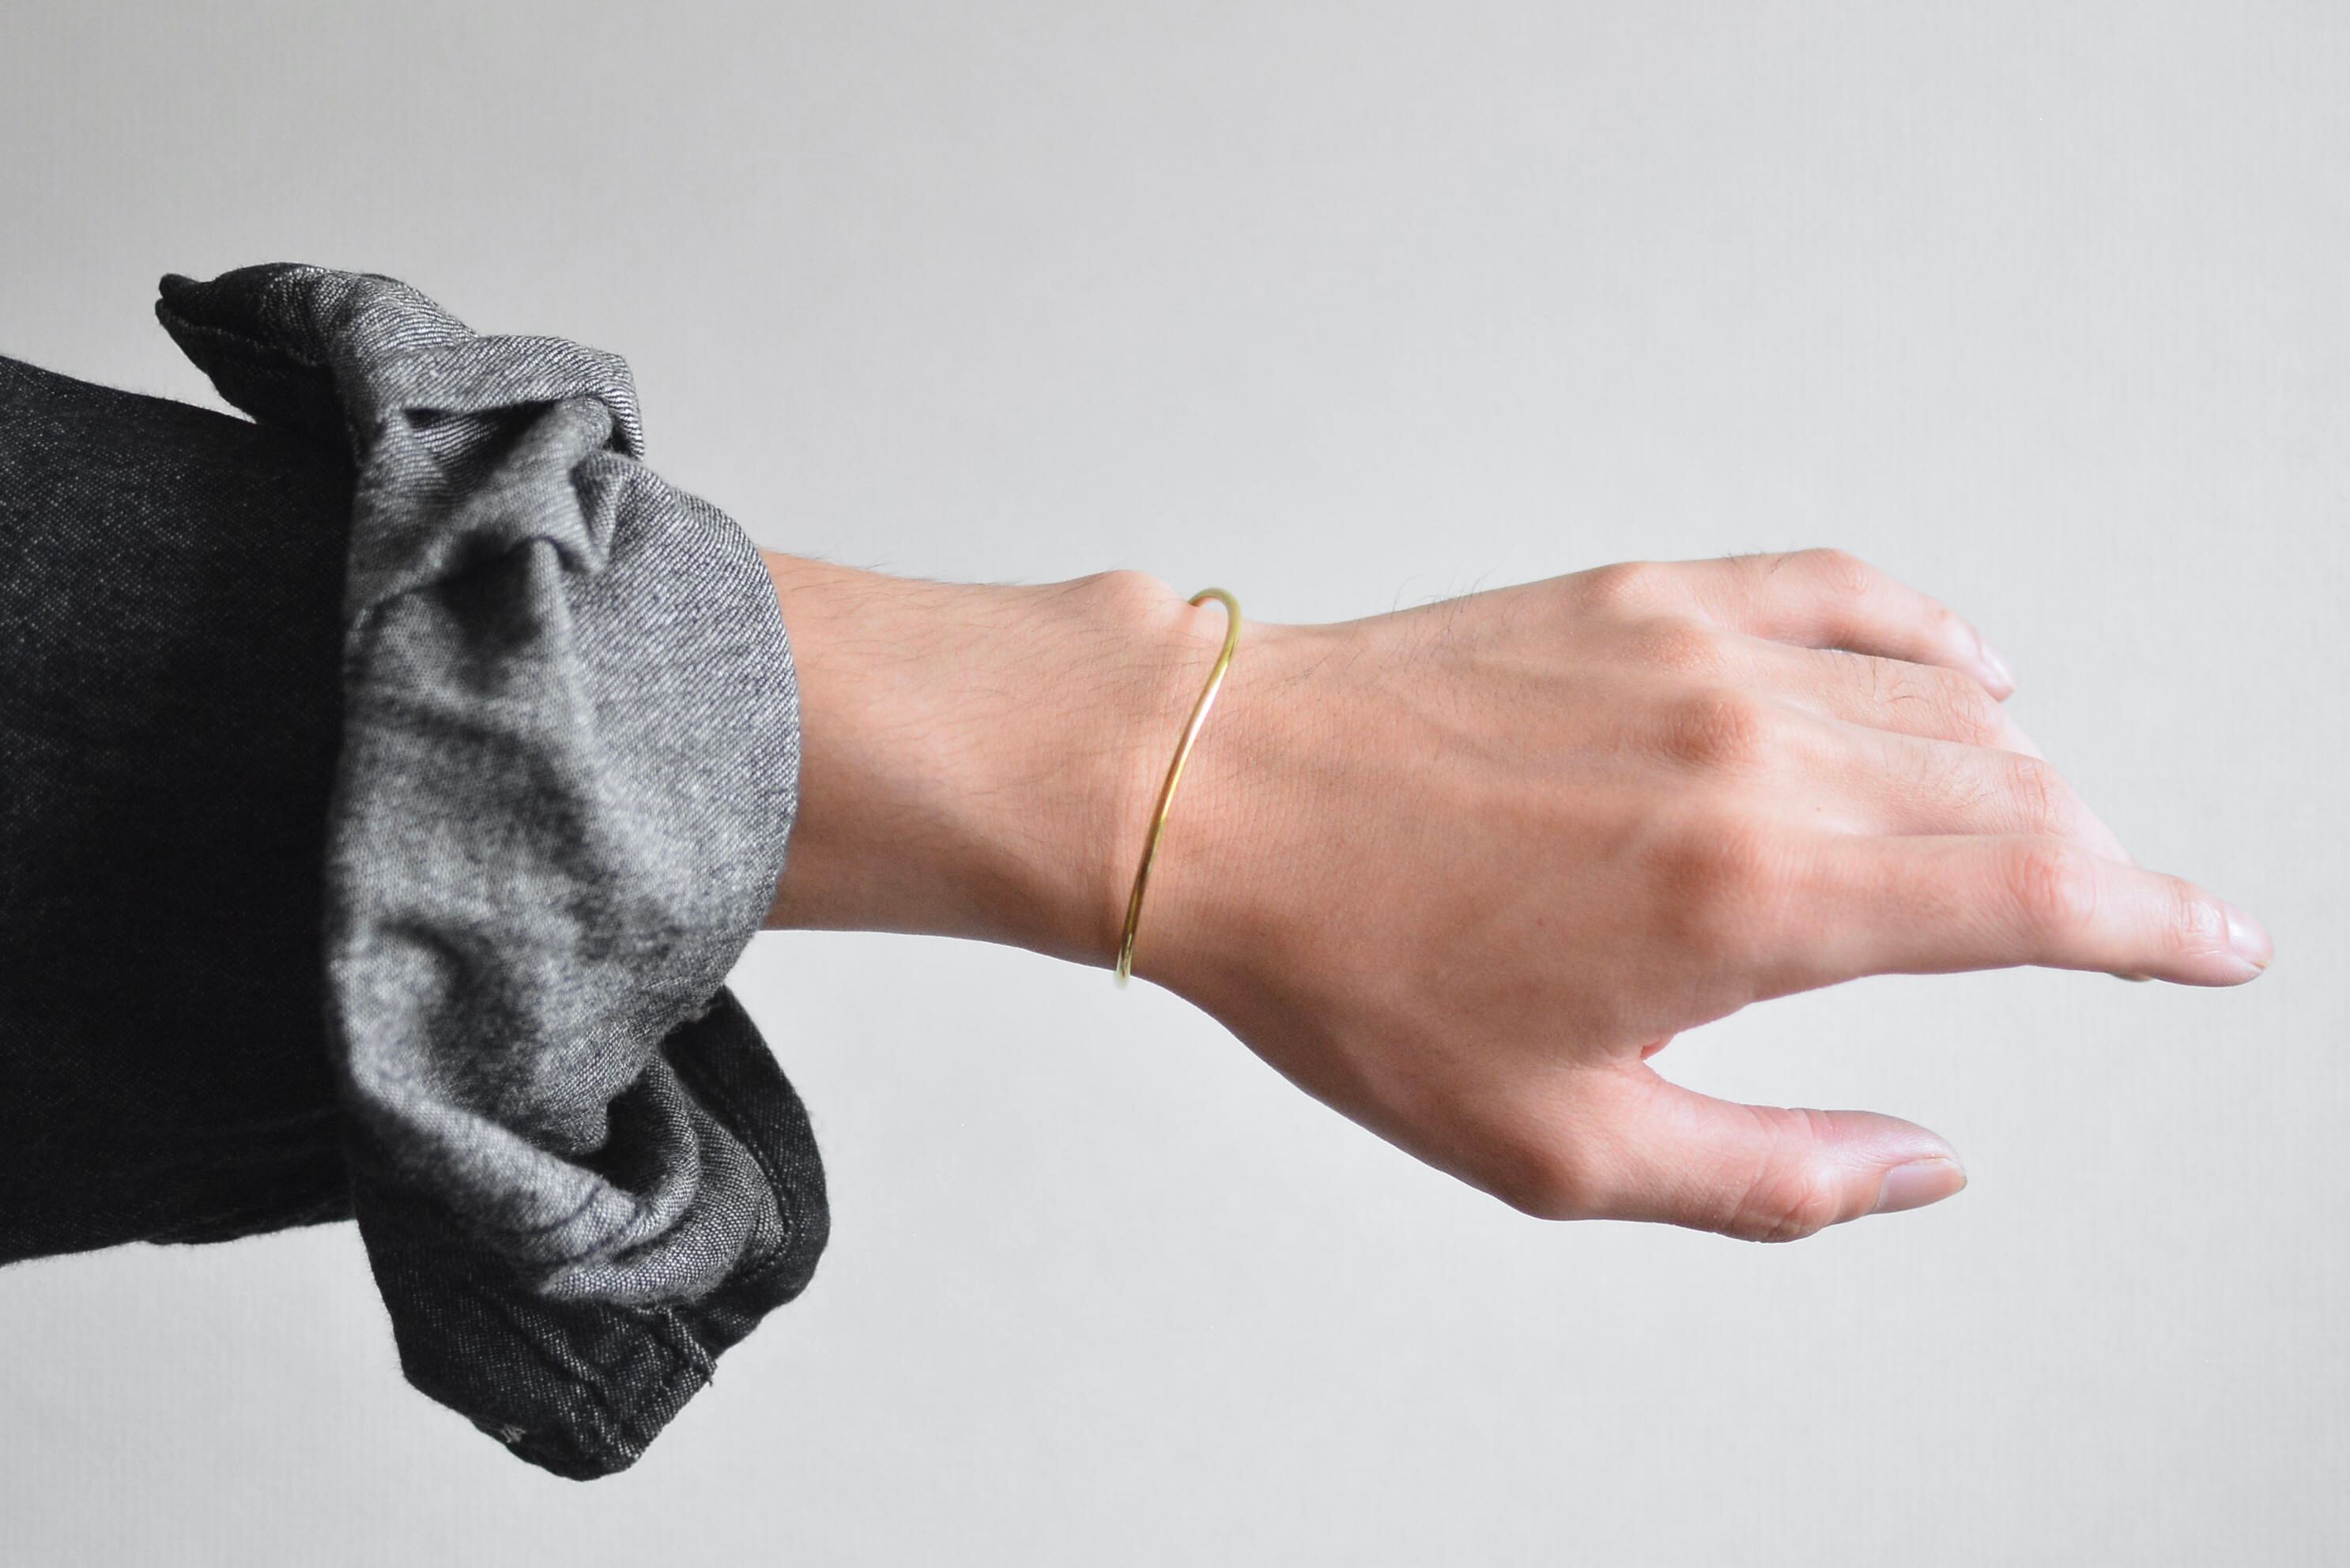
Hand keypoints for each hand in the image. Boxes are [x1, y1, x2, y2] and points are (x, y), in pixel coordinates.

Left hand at [764, 549, 2272, 1241]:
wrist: (1214, 801)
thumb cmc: (1350, 970)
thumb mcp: (1558, 1144)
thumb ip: (1773, 1175)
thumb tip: (1922, 1165)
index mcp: (1756, 894)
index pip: (2042, 897)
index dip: (2160, 929)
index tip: (2218, 946)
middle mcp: (1757, 750)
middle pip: (2014, 796)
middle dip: (2088, 869)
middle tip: (2105, 919)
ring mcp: (1701, 652)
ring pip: (1945, 700)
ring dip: (2011, 774)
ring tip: (2009, 836)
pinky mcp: (1642, 596)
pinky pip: (1843, 592)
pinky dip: (1926, 636)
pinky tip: (1955, 669)